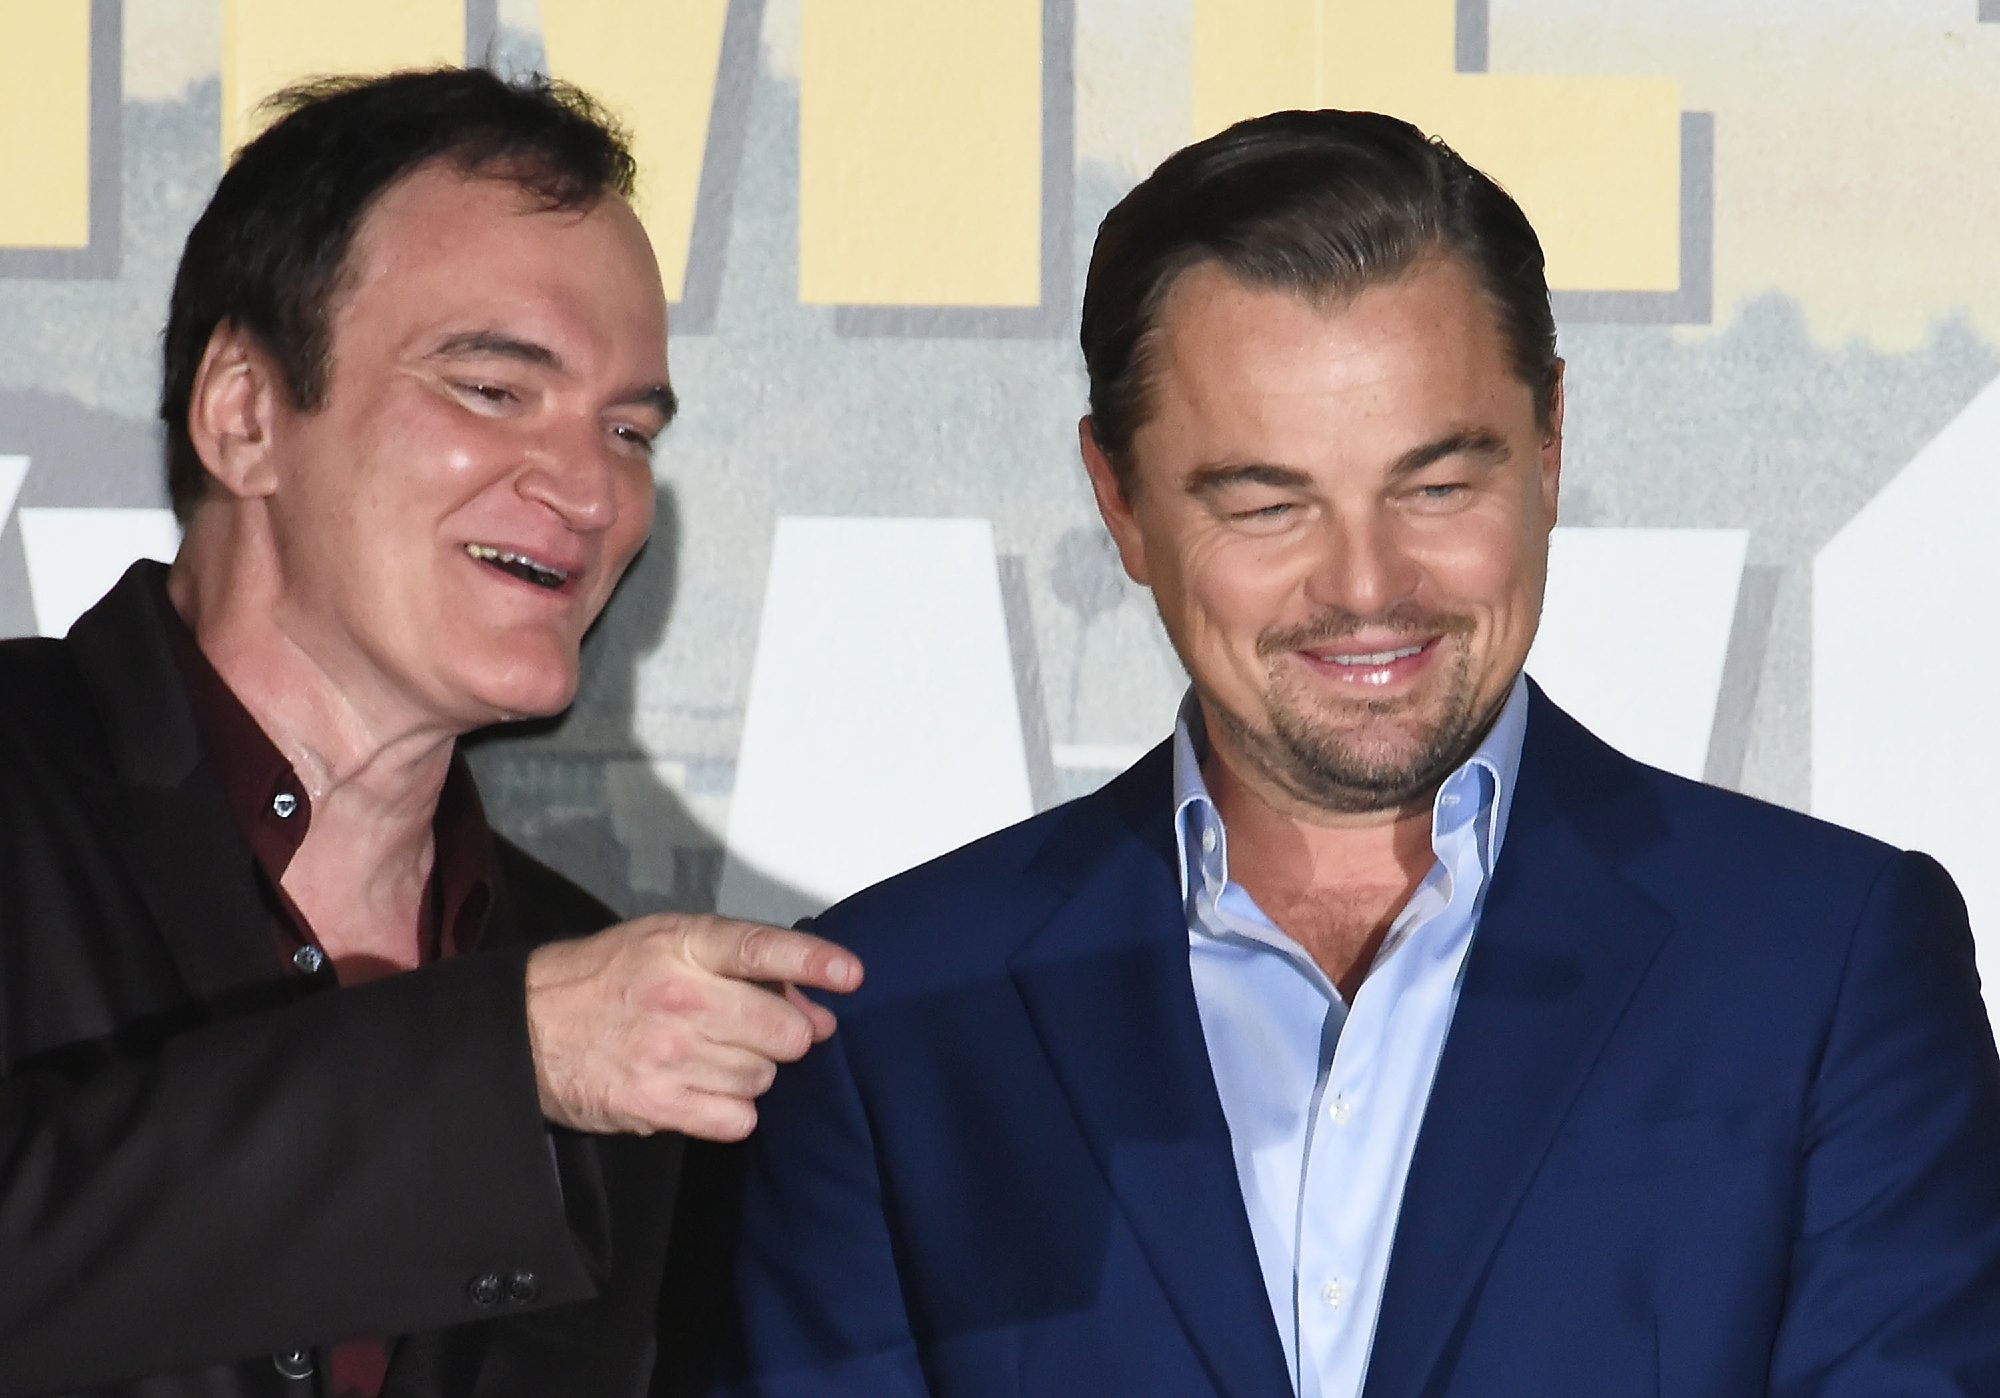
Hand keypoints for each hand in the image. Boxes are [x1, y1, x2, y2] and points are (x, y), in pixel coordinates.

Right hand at [523, 913, 861, 1139]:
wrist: (528, 1029)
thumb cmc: (611, 976)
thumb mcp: (669, 945)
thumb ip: (744, 967)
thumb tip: (820, 1011)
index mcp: (684, 945)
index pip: (763, 949)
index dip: (815, 962)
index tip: (853, 976)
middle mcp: (681, 997)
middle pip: (784, 1031)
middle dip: (785, 1035)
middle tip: (757, 1031)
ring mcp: (669, 1054)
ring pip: (763, 1077)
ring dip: (752, 1071)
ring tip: (712, 1055)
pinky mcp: (657, 1105)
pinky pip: (737, 1118)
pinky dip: (732, 1110)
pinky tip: (703, 1089)